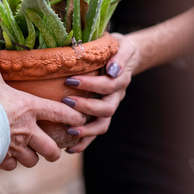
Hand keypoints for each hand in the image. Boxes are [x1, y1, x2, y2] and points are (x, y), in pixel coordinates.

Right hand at [0, 33, 85, 170]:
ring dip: (32, 157)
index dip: (72, 115)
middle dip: (54, 150)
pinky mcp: (1, 158)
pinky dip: (10, 163)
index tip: (80, 118)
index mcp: (29, 107)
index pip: (58, 111)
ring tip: (30, 154)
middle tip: (54, 149)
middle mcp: (27, 130)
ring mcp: (15, 147)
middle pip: (49, 147)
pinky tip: (7, 158)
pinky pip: (11, 165)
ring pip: (32, 159)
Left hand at [62, 33, 139, 152]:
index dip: (90, 85)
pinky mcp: (102, 114)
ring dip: (86, 130)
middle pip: (106, 109)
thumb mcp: (122, 46)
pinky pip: (96, 132)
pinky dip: (85, 141)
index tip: (70, 81)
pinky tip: (69, 147)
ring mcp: (110, 106)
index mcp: (120, 79)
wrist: (127, 56)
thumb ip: (119, 57)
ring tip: (69, 131)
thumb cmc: (118, 47)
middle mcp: (116, 96)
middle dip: (86, 108)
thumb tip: (112, 69)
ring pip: (103, 125)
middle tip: (66, 102)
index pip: (107, 85)